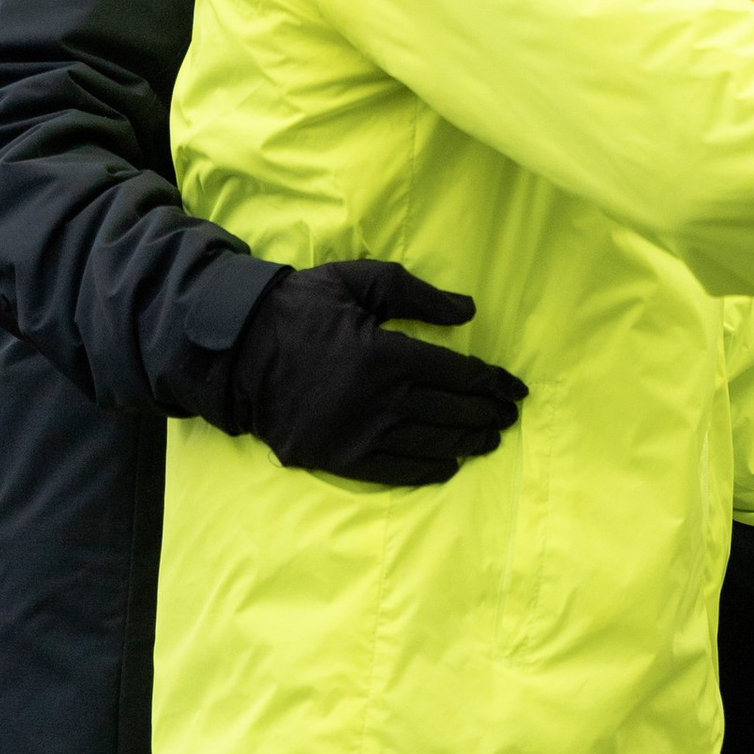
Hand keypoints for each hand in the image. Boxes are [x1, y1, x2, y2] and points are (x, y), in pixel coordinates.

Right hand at [216, 261, 527, 488]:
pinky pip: (395, 471)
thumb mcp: (357, 281)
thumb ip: (416, 293)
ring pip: (431, 443)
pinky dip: (427, 470)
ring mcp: (361, 434)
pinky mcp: (339, 457)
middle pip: (451, 412)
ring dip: (467, 442)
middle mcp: (382, 401)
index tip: (514, 388)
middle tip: (509, 416)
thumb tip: (468, 311)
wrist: (239, 350)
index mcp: (389, 356)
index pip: (458, 375)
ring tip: (489, 439)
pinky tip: (449, 465)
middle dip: (487, 414)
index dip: (492, 383)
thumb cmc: (301, 308)